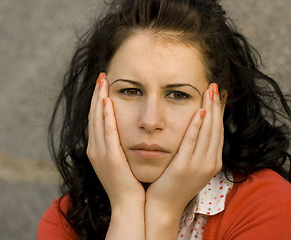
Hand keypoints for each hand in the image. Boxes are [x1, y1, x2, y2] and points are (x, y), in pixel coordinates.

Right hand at [87, 73, 144, 208]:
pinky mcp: (109, 157)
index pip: (96, 119)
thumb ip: (118, 145)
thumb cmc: (128, 182)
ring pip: (97, 119)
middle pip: (94, 115)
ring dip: (99, 99)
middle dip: (97, 94)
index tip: (103, 85)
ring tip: (103, 81)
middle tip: (101, 76)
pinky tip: (108, 101)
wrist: (128, 203)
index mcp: (97, 149)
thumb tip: (124, 131)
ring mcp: (100, 152)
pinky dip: (106, 116)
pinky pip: (107, 132)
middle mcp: (95, 148)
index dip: (98, 101)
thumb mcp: (120, 160)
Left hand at [146, 83, 223, 214]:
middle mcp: (210, 163)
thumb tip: (195, 129)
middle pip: (216, 128)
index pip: (218, 131)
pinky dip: (197, 126)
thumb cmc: (172, 183)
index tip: (217, 95)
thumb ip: (194, 149)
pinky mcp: (185, 167)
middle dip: (216, 106)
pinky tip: (198, 112)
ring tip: (209, 92)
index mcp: (212, 162)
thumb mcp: (189, 165)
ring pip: (208, 132)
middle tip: (215, 86)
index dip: (219, 111)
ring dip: (209, 110)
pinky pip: (192, 142)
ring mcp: (199, 165)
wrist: (163, 206)